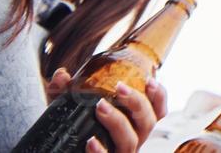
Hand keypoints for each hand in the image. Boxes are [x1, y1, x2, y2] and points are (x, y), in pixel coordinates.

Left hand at [47, 68, 166, 152]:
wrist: (65, 151)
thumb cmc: (75, 132)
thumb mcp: (71, 109)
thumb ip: (67, 92)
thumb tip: (61, 75)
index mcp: (133, 125)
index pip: (157, 111)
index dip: (159, 96)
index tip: (149, 80)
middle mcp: (132, 139)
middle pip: (148, 122)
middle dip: (137, 102)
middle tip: (120, 87)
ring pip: (130, 140)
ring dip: (118, 121)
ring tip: (100, 106)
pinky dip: (101, 150)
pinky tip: (91, 141)